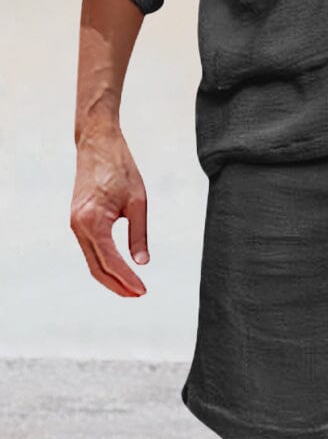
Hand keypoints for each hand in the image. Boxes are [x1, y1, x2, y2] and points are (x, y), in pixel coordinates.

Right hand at [69, 124, 149, 296]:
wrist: (98, 144)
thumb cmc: (120, 167)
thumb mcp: (138, 202)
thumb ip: (139, 235)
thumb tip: (142, 263)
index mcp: (92, 221)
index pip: (110, 261)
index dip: (126, 279)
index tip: (142, 291)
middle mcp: (78, 226)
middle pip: (96, 267)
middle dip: (117, 285)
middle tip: (138, 295)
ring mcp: (75, 223)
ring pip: (91, 260)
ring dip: (110, 276)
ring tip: (132, 288)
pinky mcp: (77, 220)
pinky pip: (90, 248)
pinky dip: (103, 262)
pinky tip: (118, 269)